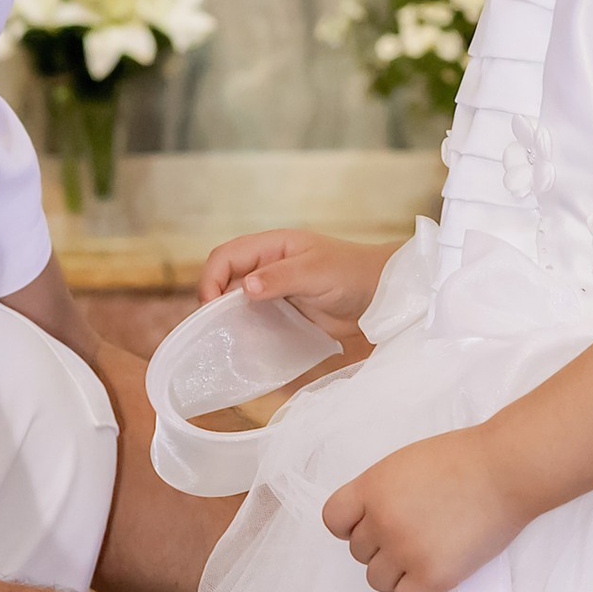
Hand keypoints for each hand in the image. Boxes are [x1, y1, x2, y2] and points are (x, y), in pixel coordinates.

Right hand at [195, 226, 391, 347]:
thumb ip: (281, 278)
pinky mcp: (282, 313)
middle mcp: (267, 266)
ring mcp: (274, 290)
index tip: (212, 306)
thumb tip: (246, 287)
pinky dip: (245, 331)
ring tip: (224, 339)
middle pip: (225, 278)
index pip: (226, 256)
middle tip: (213, 328)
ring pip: (236, 301)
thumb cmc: (352, 273)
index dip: (212, 278)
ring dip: (227, 318)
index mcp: (271, 246)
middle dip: (213, 300)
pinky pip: (254, 320)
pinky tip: (245, 345)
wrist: (380, 296)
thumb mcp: (316, 272)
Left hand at [323, 428, 524, 591]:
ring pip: (377, 581)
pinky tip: (434, 577)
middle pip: (359, 553)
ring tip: (429, 552)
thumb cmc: (465, 459)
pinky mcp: (433, 576)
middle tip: (419, 532)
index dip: (351, 526)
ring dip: (397, 572)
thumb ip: (383, 491)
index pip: (334, 520)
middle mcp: (382, 520)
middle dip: (383, 547)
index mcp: (373, 487)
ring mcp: (406, 550)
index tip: (374, 525)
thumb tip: (372, 521)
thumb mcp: (407, 463)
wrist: (506, 469)